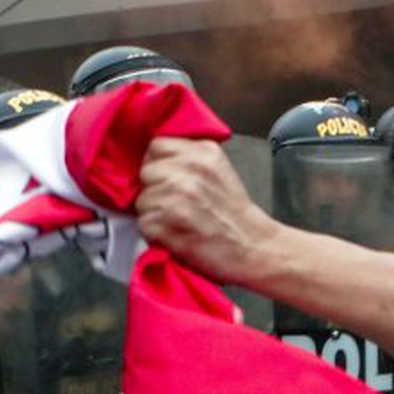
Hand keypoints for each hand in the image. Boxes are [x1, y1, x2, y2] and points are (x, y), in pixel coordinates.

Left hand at [137, 137, 277, 284]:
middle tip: (173, 202)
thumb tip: (159, 160)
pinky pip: (143, 222)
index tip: (166, 177)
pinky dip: (154, 232)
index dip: (158, 163)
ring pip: (142, 199)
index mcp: (202, 152)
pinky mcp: (164, 223)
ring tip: (176, 220)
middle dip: (154, 187)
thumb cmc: (235, 214)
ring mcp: (174, 196)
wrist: (252, 247)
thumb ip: (190, 159)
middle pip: (146, 171)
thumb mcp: (219, 169)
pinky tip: (174, 233)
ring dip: (153, 212)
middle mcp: (188, 170)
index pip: (157, 146)